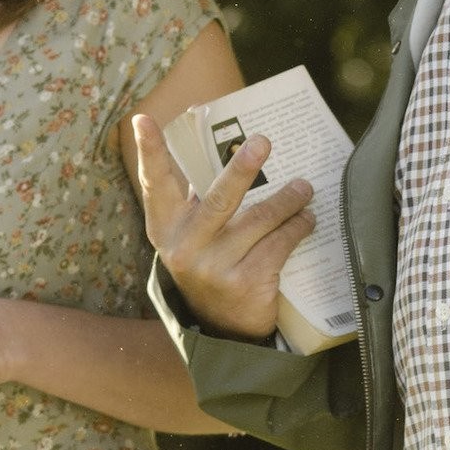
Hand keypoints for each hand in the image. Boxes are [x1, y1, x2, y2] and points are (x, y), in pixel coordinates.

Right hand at [130, 113, 315, 341]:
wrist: (223, 329)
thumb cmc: (210, 262)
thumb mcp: (193, 234)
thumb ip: (197, 194)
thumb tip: (212, 132)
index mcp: (166, 228)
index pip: (155, 183)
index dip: (150, 151)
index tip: (142, 119)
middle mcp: (185, 249)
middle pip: (217, 201)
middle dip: (241, 169)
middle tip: (262, 141)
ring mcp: (215, 269)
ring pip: (258, 221)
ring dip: (287, 200)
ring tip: (303, 188)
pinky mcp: (246, 285)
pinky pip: (278, 245)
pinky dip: (297, 227)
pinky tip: (306, 219)